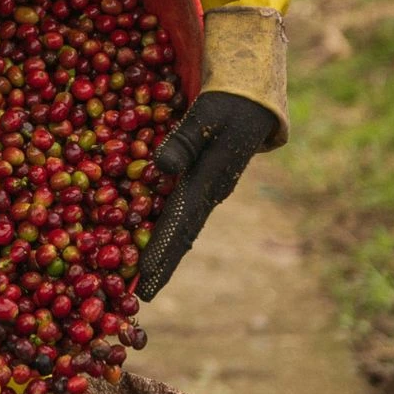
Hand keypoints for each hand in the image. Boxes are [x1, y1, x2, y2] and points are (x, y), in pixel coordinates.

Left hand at [136, 92, 276, 299]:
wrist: (255, 97)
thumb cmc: (230, 103)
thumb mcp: (208, 114)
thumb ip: (185, 139)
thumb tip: (163, 167)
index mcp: (210, 182)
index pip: (180, 225)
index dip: (161, 252)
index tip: (143, 279)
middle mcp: (209, 192)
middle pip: (180, 235)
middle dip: (159, 265)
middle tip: (138, 296)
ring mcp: (206, 189)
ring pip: (180, 226)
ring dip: (160, 251)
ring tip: (140, 278)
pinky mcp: (201, 180)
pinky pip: (178, 209)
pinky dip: (162, 228)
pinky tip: (143, 238)